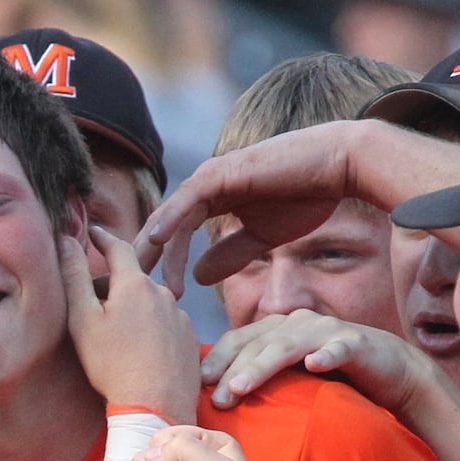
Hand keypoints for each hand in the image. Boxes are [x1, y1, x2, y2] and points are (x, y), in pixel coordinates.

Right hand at [63, 228, 198, 423]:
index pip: (117, 247)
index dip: (102, 237)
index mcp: (134, 284)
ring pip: (150, 301)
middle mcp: (162, 292)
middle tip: (91, 300)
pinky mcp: (189, 338)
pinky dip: (150, 326)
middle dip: (112, 282)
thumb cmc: (113, 366)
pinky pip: (166, 322)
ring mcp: (180, 316)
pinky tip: (139, 348)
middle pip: (133, 277)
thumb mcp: (83, 321)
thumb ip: (74, 276)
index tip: (92, 232)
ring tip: (116, 332)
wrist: (156, 408)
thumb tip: (67, 240)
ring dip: (132, 306)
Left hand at [135, 120, 459, 295]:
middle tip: (121, 290)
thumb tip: (198, 279)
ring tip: (137, 277)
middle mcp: (204, 187)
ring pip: (171, 217)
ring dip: (153, 248)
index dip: (157, 265)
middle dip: (142, 259)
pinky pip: (190, 200)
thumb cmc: (306, 195)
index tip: (143, 296)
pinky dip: (171, 220)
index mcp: (211, 201)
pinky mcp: (224, 173)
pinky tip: (156, 242)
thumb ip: (230, 256)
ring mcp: (212, 177)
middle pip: (162, 227)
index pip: (173, 236)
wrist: (338, 165)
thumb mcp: (262, 237)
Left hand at [200, 309, 423, 412]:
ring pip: (289, 346)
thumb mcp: (291, 373)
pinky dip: (327, 355)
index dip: (218, 358)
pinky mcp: (357, 343)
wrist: (391, 368)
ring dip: (264, 365)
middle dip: (234, 370)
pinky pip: (339, 349)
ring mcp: (327, 331)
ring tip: (243, 387)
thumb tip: (217, 395)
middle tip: (218, 399)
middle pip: (259, 344)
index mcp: (279, 328)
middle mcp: (298, 324)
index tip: (199, 384)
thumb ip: (261, 374)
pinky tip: (315, 366)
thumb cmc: (333, 373)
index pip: (240, 339)